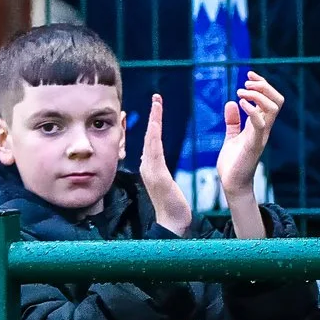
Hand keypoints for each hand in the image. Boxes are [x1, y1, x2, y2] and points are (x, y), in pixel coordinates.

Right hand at [140, 93, 194, 235]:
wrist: (173, 222)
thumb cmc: (172, 204)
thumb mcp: (165, 181)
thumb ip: (158, 168)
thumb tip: (152, 156)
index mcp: (150, 166)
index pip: (151, 138)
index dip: (153, 121)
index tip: (157, 104)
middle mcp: (147, 166)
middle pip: (148, 135)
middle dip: (153, 115)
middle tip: (157, 97)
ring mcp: (150, 171)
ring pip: (151, 140)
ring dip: (154, 121)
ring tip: (158, 104)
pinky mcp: (157, 176)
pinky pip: (154, 152)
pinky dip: (153, 137)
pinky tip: (156, 125)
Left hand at [213, 73, 284, 227]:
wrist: (232, 184)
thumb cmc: (233, 163)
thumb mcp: (232, 137)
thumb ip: (233, 121)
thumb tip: (230, 103)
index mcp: (260, 125)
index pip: (271, 99)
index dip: (263, 84)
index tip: (249, 74)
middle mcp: (264, 128)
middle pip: (277, 100)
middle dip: (263, 86)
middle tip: (245, 83)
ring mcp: (261, 136)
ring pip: (272, 108)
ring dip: (258, 95)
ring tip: (241, 92)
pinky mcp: (254, 144)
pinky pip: (259, 124)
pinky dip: (252, 110)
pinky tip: (241, 104)